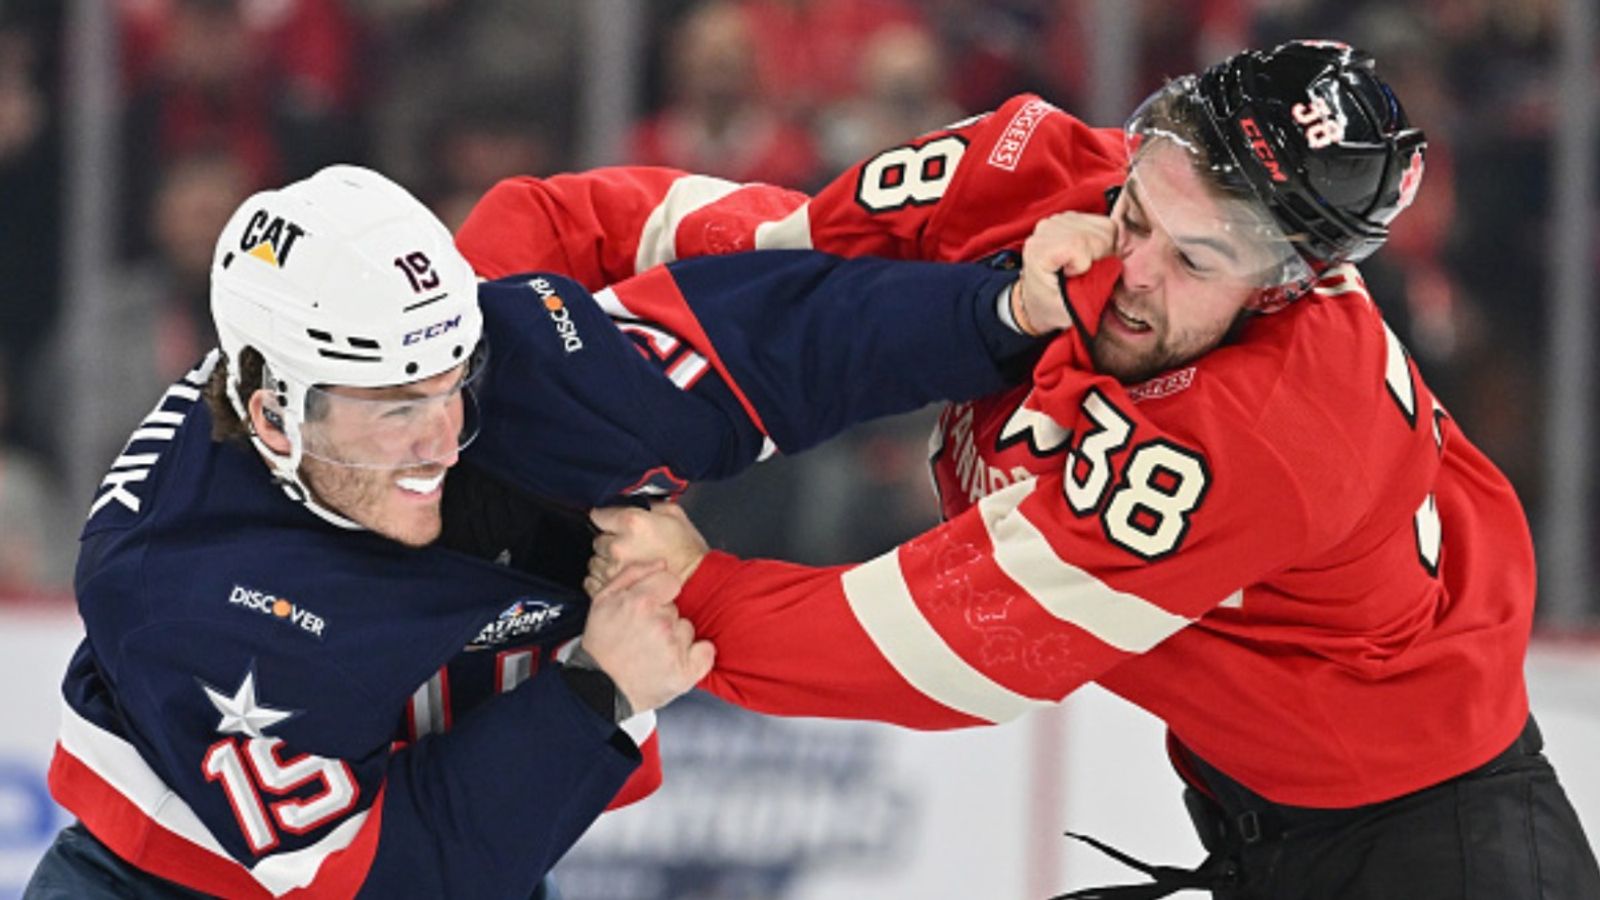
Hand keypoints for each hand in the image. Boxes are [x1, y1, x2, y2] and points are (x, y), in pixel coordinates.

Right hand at [579, 561, 714, 713]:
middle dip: (662, 618)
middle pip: (676, 608)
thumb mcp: (603, 600)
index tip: (648, 607)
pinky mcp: (685, 671)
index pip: (671, 581)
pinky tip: (675, 661)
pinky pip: (706, 651)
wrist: (599, 687)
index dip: (659, 593)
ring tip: (651, 651)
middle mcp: (660, 623)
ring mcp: (674, 648)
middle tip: (642, 635)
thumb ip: (633, 574)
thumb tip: (661, 563)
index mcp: (640, 602)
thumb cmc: (601, 645)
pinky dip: (696, 656)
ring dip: (674, 638)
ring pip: (687, 629)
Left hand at [587, 502, 709, 595]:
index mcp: (632, 522)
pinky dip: (604, 579)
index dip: (606, 518)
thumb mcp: (675, 514)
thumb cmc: (689, 550)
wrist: (698, 581)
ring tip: (626, 564)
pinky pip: (594, 582)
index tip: (611, 521)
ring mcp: (614, 570)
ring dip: (606, 562)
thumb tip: (638, 502)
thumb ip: (650, 505)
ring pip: (595, 562)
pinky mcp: (614, 589)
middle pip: (597, 540)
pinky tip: (620, 577)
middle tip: (626, 545)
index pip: (599, 515)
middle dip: (609, 541)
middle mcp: (618, 545)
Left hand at [1016, 212, 1120, 333]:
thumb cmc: (1050, 306)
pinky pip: (1105, 225)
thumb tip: (1112, 267)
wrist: (1037, 300)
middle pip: (1095, 235)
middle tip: (1085, 273)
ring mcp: (1060, 220)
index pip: (1077, 243)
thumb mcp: (1067, 310)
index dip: (1085, 264)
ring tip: (1086, 265)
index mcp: (1038, 250)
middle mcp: (1046, 229)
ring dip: (1103, 250)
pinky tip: (1089, 254)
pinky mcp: (1073, 217)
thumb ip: (1089, 290)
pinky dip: (1105, 242)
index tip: (1074, 276)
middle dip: (1100, 257)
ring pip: (1104, 228)